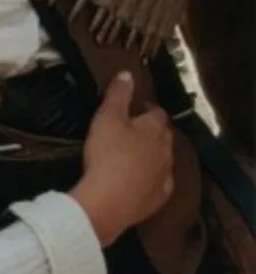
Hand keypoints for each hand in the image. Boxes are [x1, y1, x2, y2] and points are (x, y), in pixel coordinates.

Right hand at [70, 71, 174, 246]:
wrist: (109, 200)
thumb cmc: (108, 153)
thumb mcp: (107, 117)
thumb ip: (118, 94)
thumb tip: (127, 73)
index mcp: (154, 128)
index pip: (156, 112)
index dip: (145, 109)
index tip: (131, 110)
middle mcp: (166, 150)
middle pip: (163, 135)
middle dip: (151, 132)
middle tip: (130, 132)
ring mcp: (165, 175)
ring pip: (163, 160)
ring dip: (152, 156)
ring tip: (133, 157)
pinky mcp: (159, 197)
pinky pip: (160, 183)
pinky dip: (152, 179)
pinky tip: (141, 181)